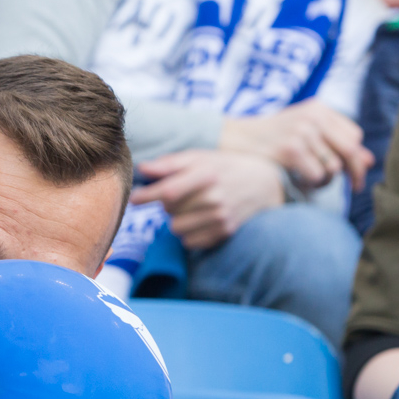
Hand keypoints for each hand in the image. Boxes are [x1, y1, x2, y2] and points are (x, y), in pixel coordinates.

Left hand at [130, 150, 284, 249]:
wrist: (264, 183)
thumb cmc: (223, 166)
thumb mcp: (199, 157)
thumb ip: (169, 164)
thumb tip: (143, 169)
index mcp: (206, 174)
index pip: (168, 192)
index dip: (146, 196)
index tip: (134, 199)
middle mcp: (214, 198)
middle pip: (169, 211)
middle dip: (166, 204)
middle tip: (179, 195)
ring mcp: (221, 217)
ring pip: (177, 228)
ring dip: (177, 219)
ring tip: (190, 207)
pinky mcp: (224, 233)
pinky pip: (190, 241)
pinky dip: (189, 233)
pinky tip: (199, 219)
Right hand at [219, 100, 372, 190]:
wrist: (228, 139)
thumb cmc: (266, 140)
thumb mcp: (301, 134)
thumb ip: (333, 144)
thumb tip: (370, 161)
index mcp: (318, 109)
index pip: (354, 135)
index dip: (356, 156)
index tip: (353, 173)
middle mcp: (313, 116)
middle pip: (350, 150)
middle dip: (355, 172)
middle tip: (354, 189)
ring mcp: (302, 132)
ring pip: (333, 167)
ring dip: (325, 181)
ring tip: (309, 181)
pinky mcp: (291, 149)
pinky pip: (317, 176)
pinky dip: (311, 185)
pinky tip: (298, 182)